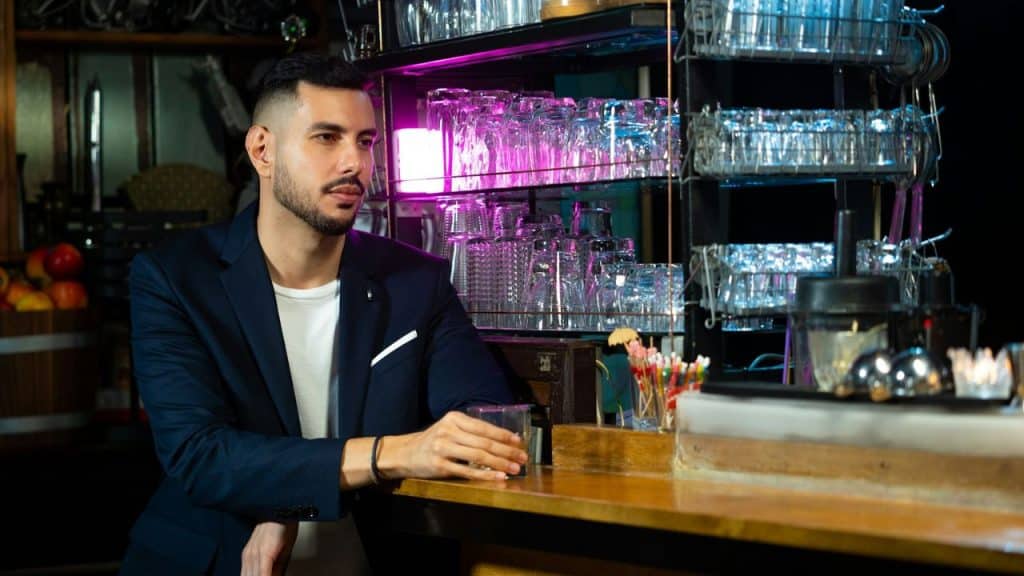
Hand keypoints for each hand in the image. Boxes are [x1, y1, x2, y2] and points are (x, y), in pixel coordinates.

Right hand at [241, 521, 297, 575]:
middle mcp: (253, 554)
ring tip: (262, 575)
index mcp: (265, 554)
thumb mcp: (287, 549)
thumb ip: (279, 568)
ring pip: (245, 575)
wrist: (275, 510)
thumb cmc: (285, 527)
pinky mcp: (246, 553)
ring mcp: (247, 554)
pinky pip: (244, 570)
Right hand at [382, 411, 527, 480]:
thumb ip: (471, 431)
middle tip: (522, 458)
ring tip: (514, 469)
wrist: (405, 453)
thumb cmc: (433, 441)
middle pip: (484, 442)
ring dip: (500, 464)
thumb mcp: (449, 428)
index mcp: (453, 418)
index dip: (503, 435)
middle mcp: (448, 431)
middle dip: (506, 451)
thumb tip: (503, 438)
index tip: (519, 442)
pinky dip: (485, 475)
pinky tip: (498, 476)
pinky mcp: (439, 465)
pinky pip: (467, 471)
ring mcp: (443, 448)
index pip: (484, 427)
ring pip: (478, 456)